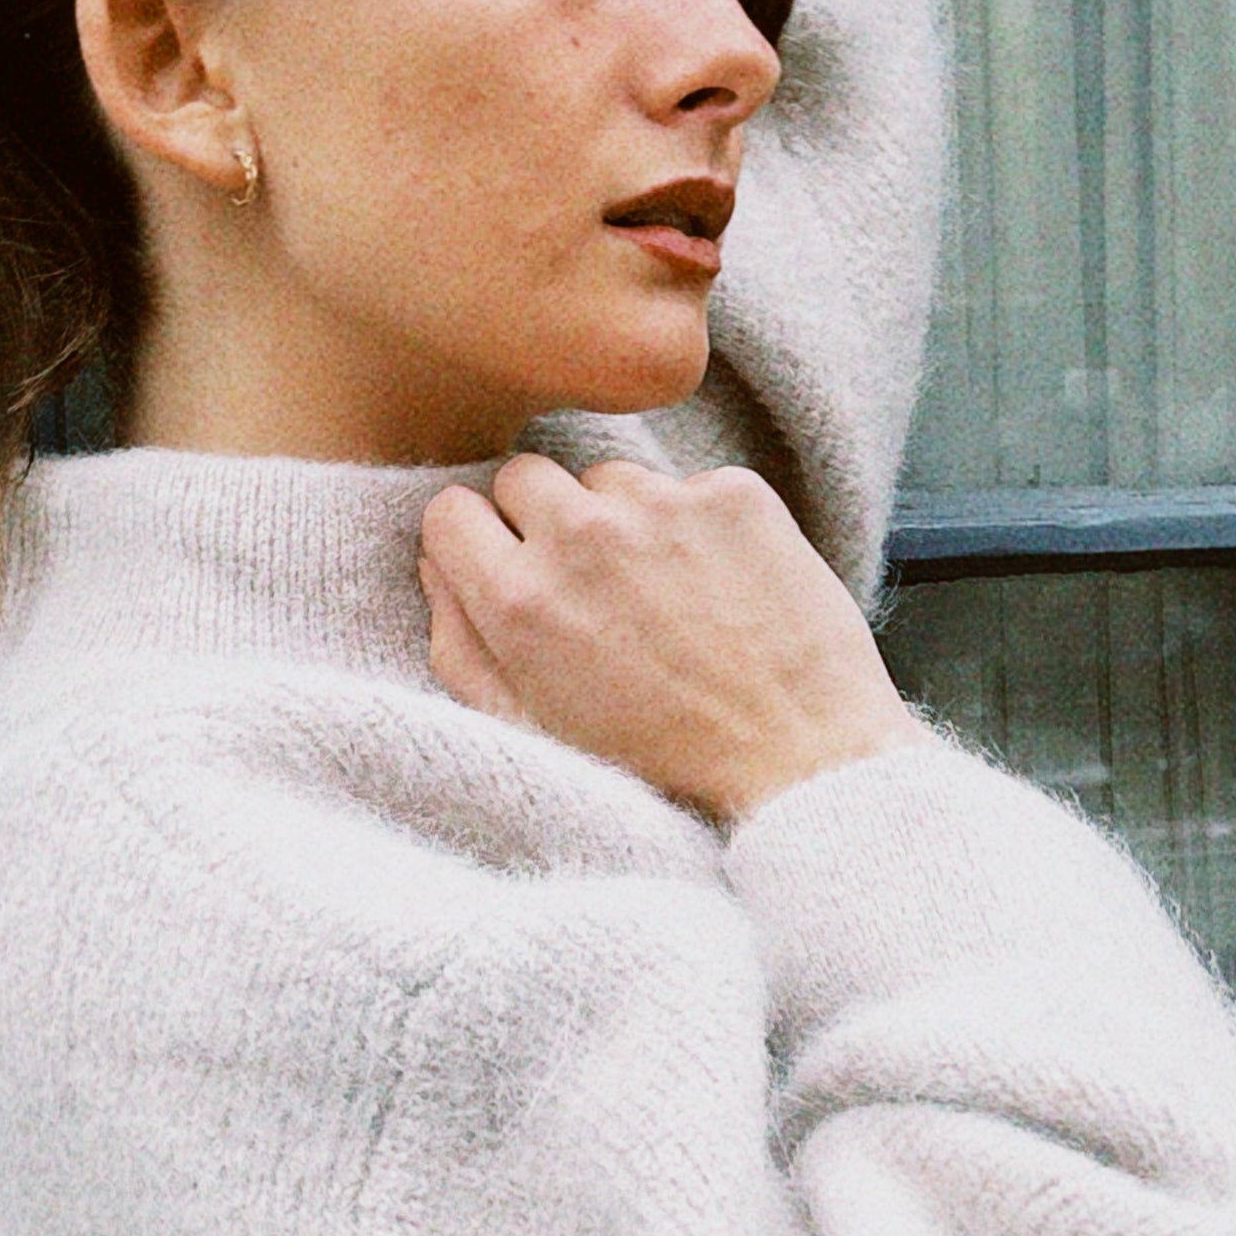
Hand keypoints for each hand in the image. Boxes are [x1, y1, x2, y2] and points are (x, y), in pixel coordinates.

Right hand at [418, 455, 921, 824]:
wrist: (799, 759)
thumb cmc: (660, 759)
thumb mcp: (530, 728)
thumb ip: (459, 645)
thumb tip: (437, 567)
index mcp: (516, 599)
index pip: (451, 511)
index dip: (479, 542)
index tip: (509, 565)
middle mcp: (580, 537)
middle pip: (523, 476)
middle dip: (544, 520)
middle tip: (589, 581)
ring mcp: (660, 506)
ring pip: (608, 477)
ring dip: (623, 519)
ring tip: (664, 592)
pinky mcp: (732, 494)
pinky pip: (687, 484)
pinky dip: (697, 524)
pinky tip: (721, 584)